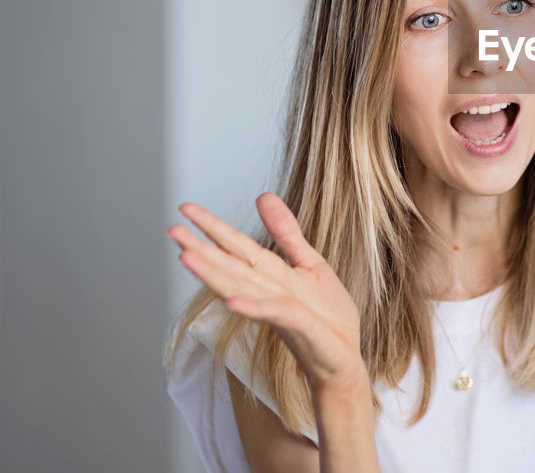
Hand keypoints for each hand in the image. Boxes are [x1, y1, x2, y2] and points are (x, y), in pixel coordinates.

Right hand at [167, 193, 366, 392]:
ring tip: (186, 257)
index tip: (185, 208)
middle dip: (200, 249)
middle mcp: (267, 290)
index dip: (213, 226)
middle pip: (229, 266)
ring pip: (240, 287)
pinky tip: (231, 302)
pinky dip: (252, 307)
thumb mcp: (309, 262)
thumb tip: (263, 196)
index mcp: (271, 273)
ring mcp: (278, 308)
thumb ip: (286, 232)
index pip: (237, 245)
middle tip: (170, 230)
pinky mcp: (296, 325)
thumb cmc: (326, 315)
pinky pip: (272, 313)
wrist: (345, 356)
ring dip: (213, 274)